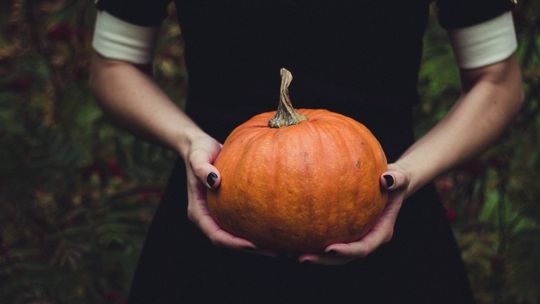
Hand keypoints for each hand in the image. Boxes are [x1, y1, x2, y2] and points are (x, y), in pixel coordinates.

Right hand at [184, 134, 274, 255]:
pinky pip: (246, 222)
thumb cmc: (198, 150)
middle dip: (253, 249)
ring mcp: (220, 215)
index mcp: (199, 213)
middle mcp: (210, 218)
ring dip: (260, 243)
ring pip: (240, 236)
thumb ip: (202, 168)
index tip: (254, 245)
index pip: (216, 236)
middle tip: (278, 252)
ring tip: (284, 245)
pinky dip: (261, 227)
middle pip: (230, 242)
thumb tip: (215, 181)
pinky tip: (281, 226)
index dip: (234, 244)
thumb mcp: (198, 156)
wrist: (201, 146)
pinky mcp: (231, 209)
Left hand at [297, 163, 409, 264]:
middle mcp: (365, 238)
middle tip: (301, 258)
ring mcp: (352, 236)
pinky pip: (324, 236)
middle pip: (343, 258)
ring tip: (288, 252)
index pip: (363, 248)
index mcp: (380, 232)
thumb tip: (386, 179)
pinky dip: (308, 238)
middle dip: (322, 260)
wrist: (389, 182)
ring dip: (312, 255)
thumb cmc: (395, 179)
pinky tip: (289, 235)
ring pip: (331, 253)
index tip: (329, 249)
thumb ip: (397, 179)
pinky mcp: (341, 230)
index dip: (346, 252)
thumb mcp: (400, 176)